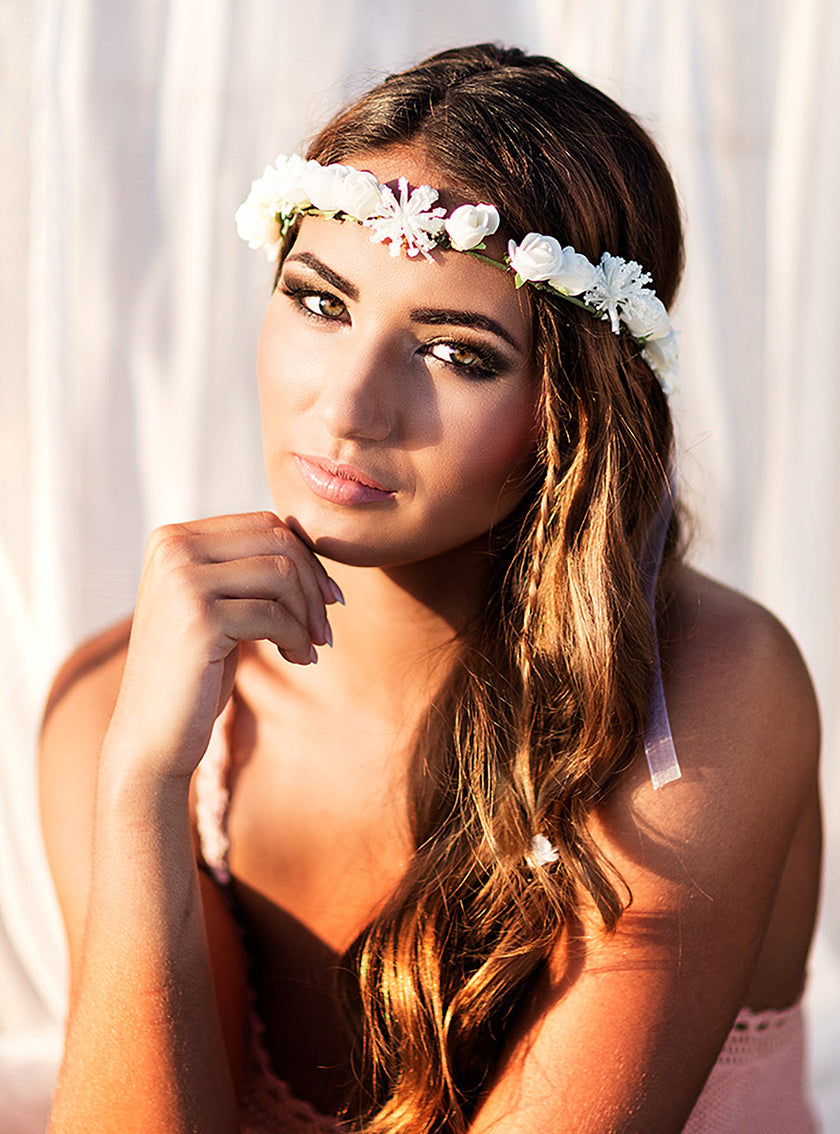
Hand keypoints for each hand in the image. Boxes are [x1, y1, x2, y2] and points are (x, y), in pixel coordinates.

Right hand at [102, 511, 339, 782]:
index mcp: (174, 538)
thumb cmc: (195, 671)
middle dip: (314, 584)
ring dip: (308, 615)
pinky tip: (299, 660)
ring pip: (282, 574)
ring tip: (310, 648)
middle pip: (278, 542)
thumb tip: (309, 539)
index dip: (307, 559)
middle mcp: (172, 548)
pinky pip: (274, 615)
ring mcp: (182, 580)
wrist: (151, 736)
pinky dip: (297, 639)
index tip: (328, 597)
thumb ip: (246, 568)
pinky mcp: (198, 618)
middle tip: (325, 628)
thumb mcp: (219, 605)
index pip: (265, 524)